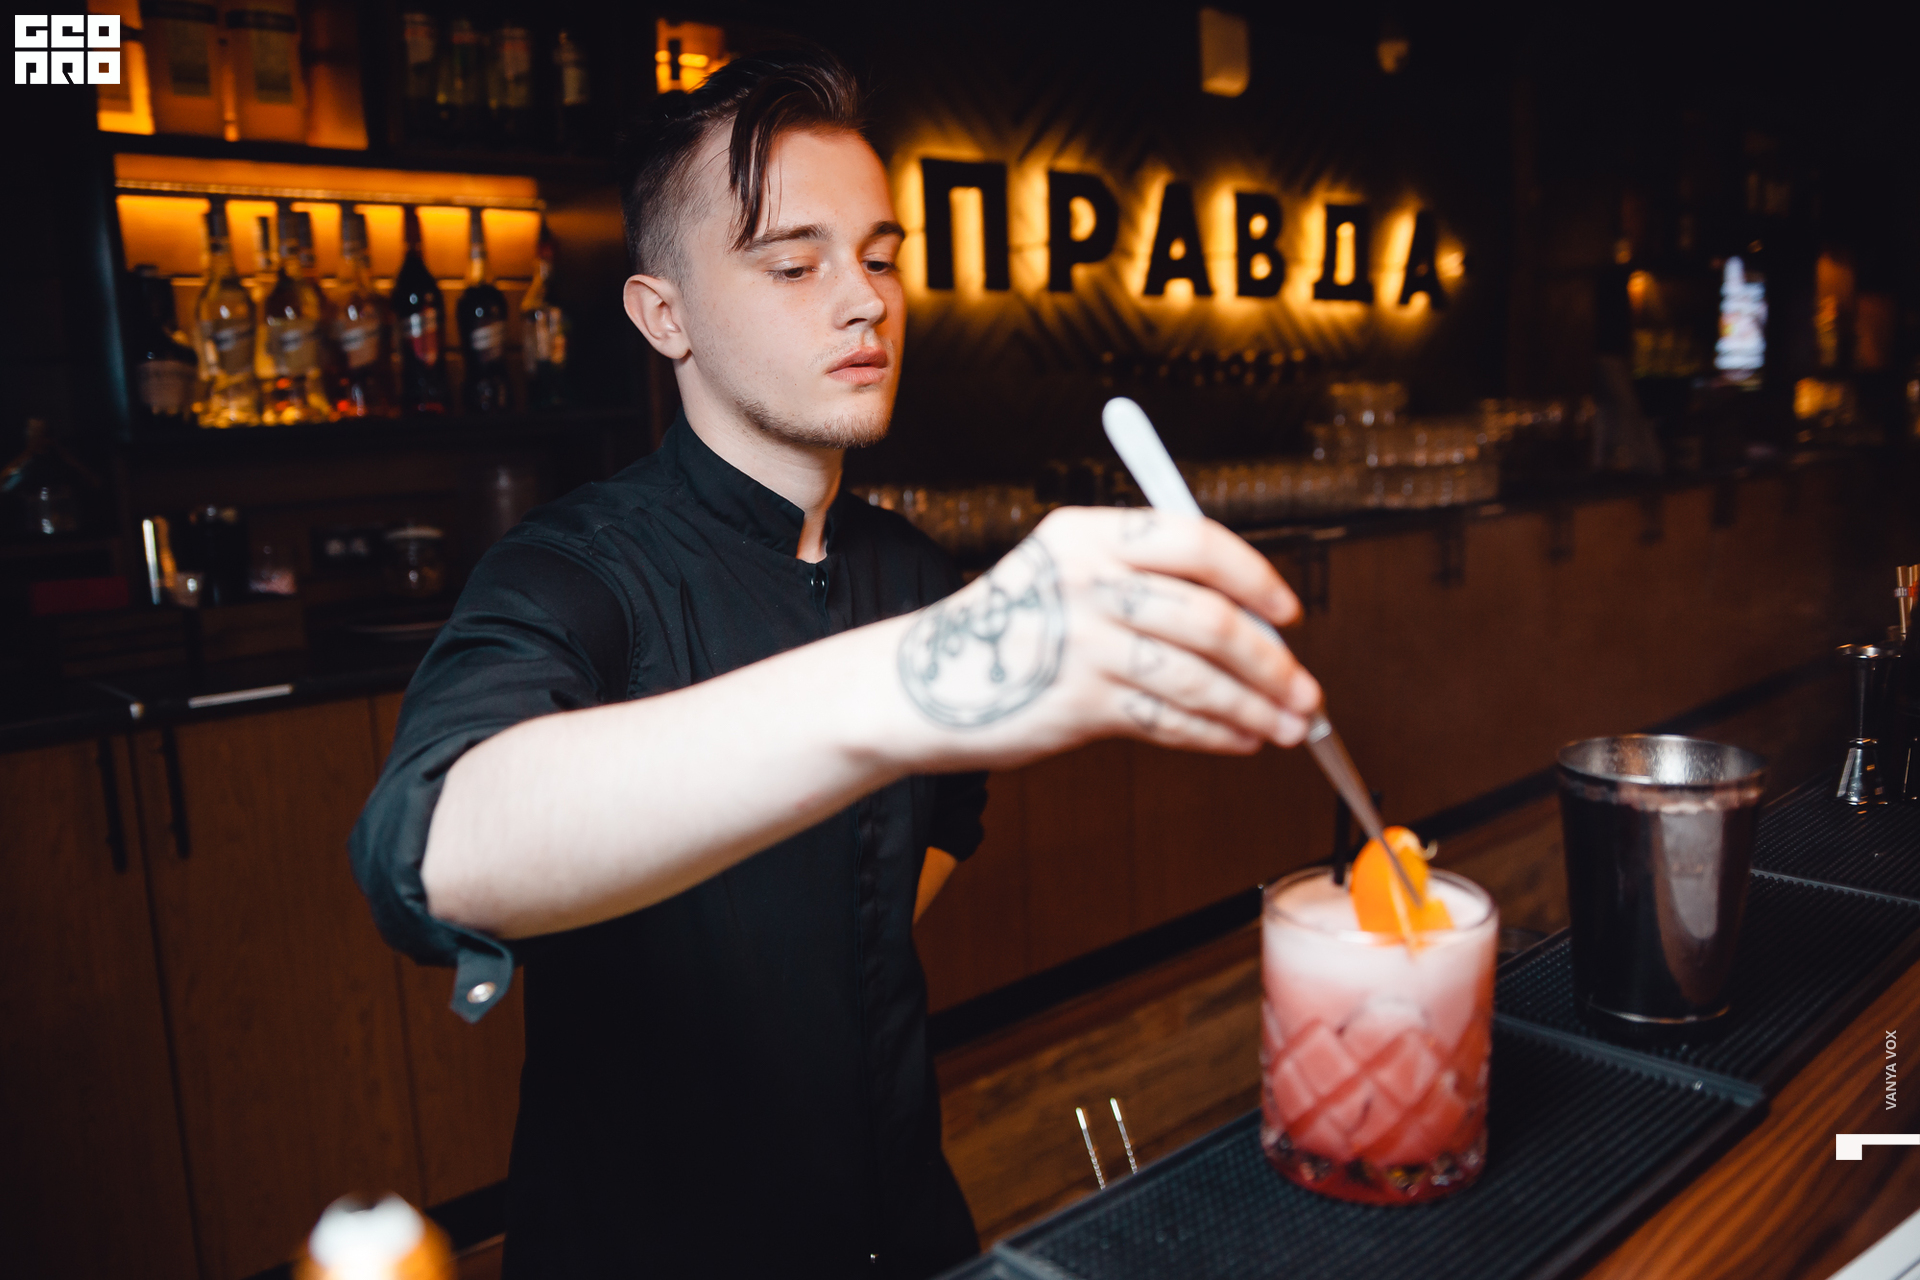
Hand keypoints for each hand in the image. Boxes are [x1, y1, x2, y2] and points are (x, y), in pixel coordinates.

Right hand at [889, 507, 1322, 768]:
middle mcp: (1086, 582)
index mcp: (1088, 534)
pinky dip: (1216, 734)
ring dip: (1256, 707)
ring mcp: (1081, 645)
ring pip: (1199, 678)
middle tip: (1305, 690)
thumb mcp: (1066, 574)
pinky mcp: (1076, 705)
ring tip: (1287, 726)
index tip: (1288, 613)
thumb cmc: (1012, 630)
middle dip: (1272, 662)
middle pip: (1209, 618)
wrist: (921, 684)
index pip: (1195, 542)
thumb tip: (1255, 628)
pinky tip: (1239, 740)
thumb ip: (1149, 584)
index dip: (1253, 579)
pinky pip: (1169, 721)